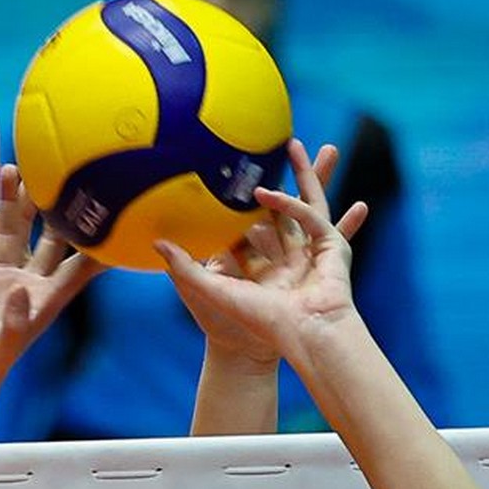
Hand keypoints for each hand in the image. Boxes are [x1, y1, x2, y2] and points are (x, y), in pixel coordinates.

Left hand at [156, 139, 368, 368]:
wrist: (270, 348)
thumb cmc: (237, 328)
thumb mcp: (206, 290)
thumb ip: (184, 266)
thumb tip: (157, 241)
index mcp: (257, 258)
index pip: (251, 217)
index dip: (245, 194)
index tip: (238, 165)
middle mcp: (285, 253)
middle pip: (286, 204)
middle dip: (290, 174)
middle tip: (286, 140)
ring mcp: (309, 254)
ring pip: (312, 204)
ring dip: (315, 175)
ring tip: (316, 147)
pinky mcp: (328, 257)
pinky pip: (324, 224)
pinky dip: (331, 212)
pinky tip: (329, 196)